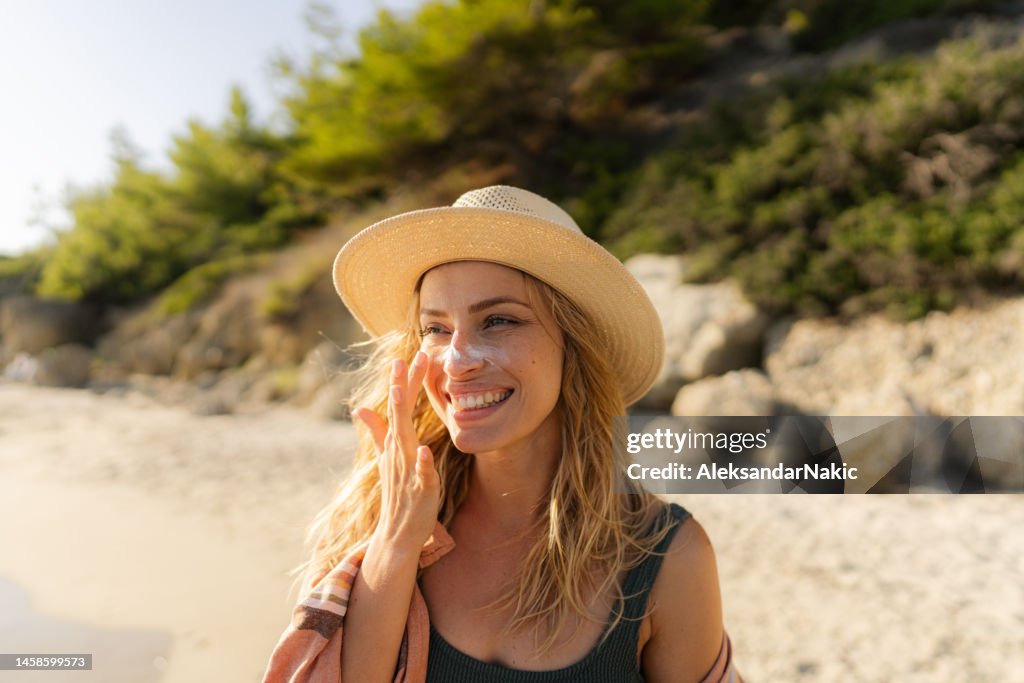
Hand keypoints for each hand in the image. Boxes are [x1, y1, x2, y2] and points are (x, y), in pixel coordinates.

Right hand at [352, 351, 439, 550]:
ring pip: (404, 440)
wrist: (397, 534)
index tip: (406, 355)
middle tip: (405, 359)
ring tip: (402, 394)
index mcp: (395, 443)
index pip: (398, 407)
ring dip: (402, 418)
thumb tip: (361, 408)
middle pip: (399, 415)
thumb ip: (376, 432)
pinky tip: (425, 451)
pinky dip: (422, 463)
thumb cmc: (397, 493)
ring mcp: (407, 469)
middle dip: (402, 387)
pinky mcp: (420, 489)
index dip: (403, 382)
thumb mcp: (386, 458)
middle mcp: (398, 452)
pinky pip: (421, 474)